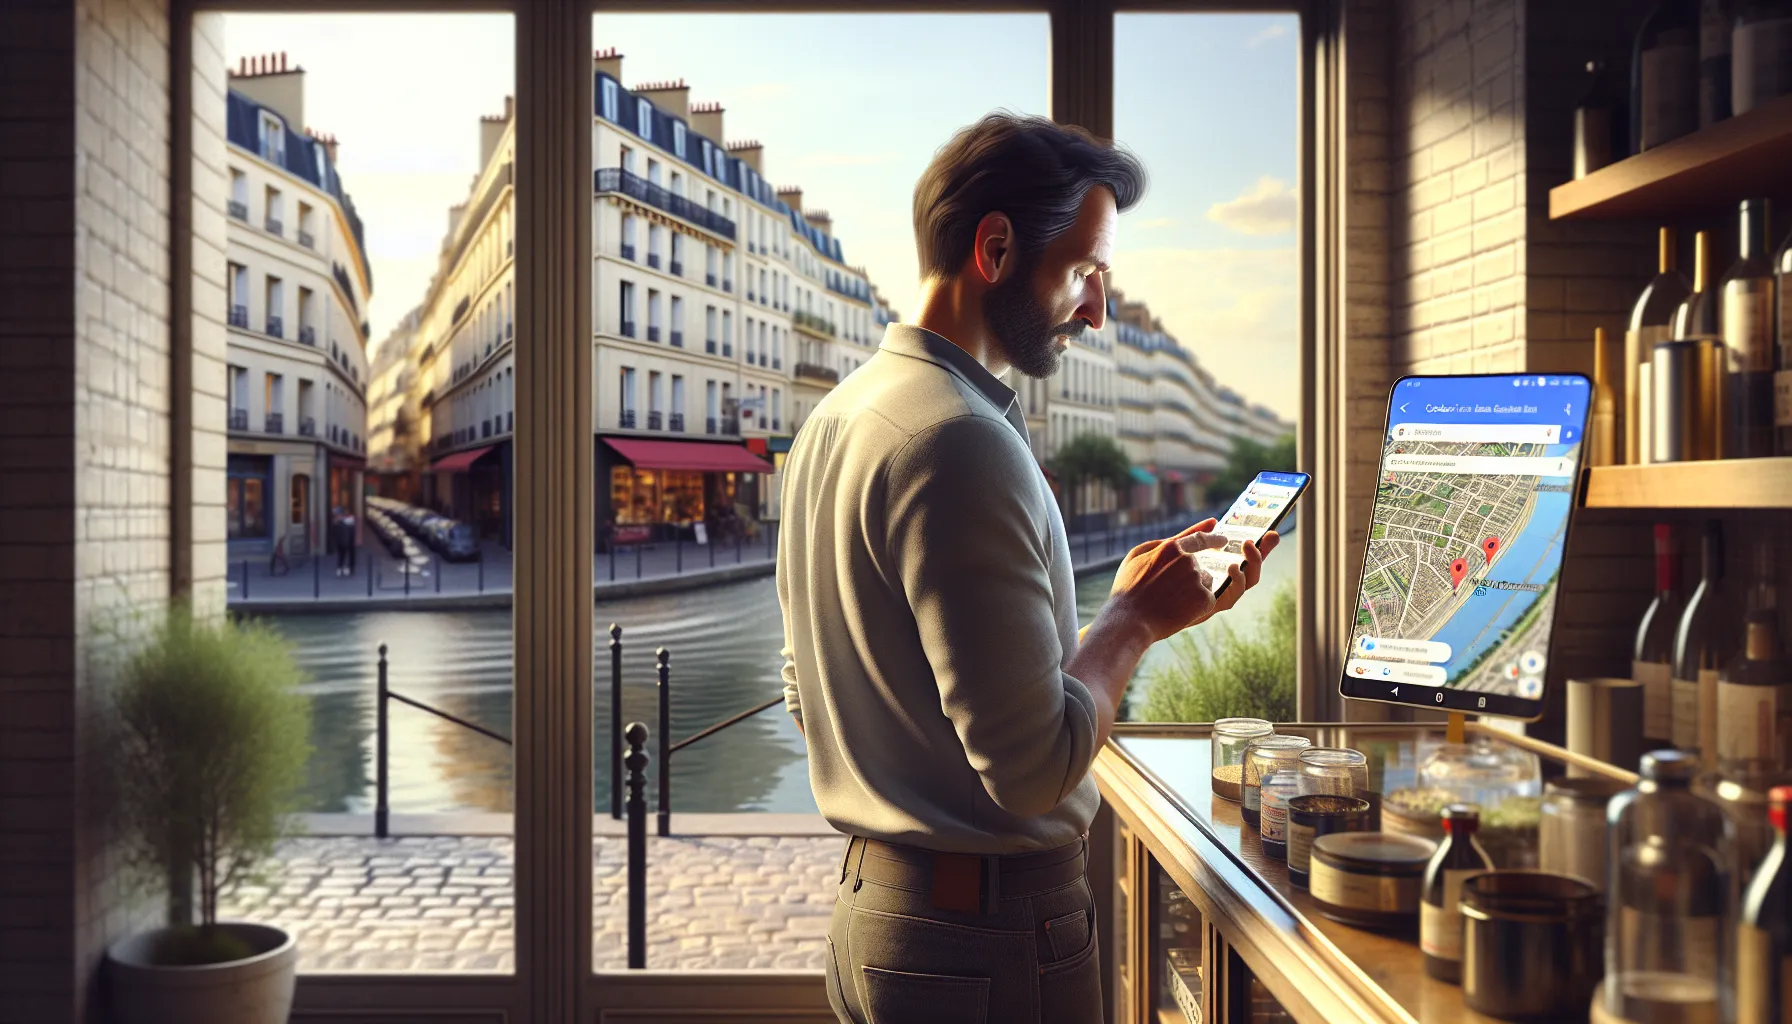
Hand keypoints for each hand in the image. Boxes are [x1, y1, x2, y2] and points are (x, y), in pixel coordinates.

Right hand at [1104, 520, 1277, 643]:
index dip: (1213, 538)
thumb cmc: (1128, 588)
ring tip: (1170, 602)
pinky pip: (1208, 598)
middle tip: (1167, 592)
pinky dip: (1197, 605)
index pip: (1200, 538)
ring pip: (1204, 582)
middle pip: (1198, 566)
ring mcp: (1197, 579)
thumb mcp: (1136, 557)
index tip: (1223, 539)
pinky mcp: (1205, 599)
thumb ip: (1159, 544)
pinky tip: (1179, 610)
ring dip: (1194, 590)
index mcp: (1172, 547)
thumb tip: (1179, 540)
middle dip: (1188, 576)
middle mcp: (1188, 560)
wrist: (1130, 620)